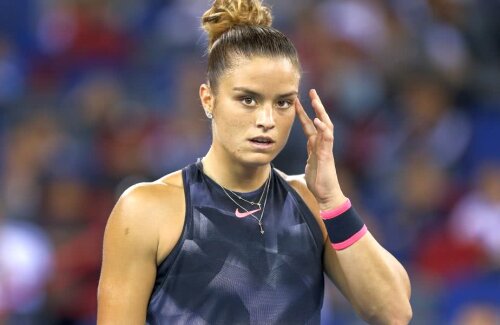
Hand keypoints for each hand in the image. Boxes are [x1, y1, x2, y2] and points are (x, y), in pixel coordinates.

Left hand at [295, 89, 346, 209]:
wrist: (327, 195)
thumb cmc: (318, 182)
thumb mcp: (308, 166)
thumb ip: (308, 156)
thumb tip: (299, 153)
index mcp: (316, 145)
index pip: (310, 125)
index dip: (303, 113)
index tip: (296, 102)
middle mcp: (322, 144)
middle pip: (320, 120)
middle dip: (316, 105)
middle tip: (311, 91)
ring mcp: (326, 148)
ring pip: (325, 125)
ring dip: (321, 112)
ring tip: (316, 99)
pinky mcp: (327, 155)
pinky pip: (326, 138)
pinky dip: (322, 128)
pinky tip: (318, 120)